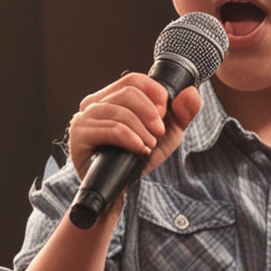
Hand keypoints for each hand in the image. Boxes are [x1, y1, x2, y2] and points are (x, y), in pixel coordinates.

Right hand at [68, 74, 200, 200]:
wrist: (118, 190)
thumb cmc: (137, 158)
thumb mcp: (166, 134)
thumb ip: (183, 113)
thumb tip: (190, 92)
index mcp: (111, 97)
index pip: (134, 80)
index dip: (154, 94)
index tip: (164, 115)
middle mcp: (94, 103)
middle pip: (128, 92)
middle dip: (151, 114)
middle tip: (158, 134)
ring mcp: (84, 117)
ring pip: (120, 111)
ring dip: (142, 130)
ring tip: (148, 146)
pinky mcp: (80, 135)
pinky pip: (111, 129)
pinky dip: (131, 138)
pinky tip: (139, 149)